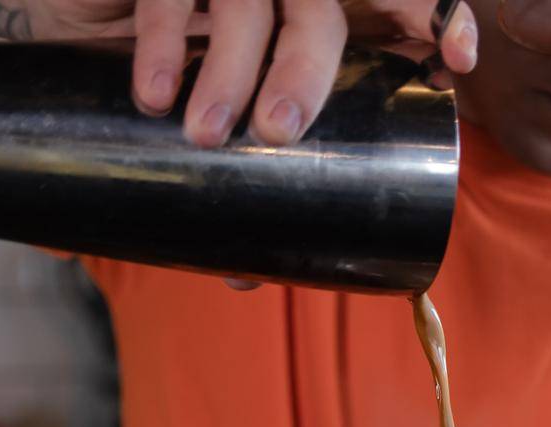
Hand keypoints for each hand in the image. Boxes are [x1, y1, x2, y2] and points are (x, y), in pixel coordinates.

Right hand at [21, 1, 477, 147]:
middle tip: (277, 129)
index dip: (435, 16)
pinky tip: (155, 93)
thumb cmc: (196, 82)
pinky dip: (163, 44)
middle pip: (317, 11)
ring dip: (228, 67)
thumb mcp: (237, 117)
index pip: (398, 0)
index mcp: (326, 13)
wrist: (93, 19)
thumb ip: (253, 178)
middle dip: (305, 68)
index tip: (458, 63)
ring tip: (205, 133)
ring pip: (244, 1)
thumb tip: (248, 276)